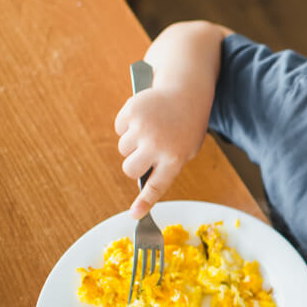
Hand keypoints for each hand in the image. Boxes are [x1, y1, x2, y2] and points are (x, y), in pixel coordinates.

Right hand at [114, 85, 207, 217]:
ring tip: (150, 130)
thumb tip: (141, 181)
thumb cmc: (187, 126)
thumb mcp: (186, 148)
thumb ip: (166, 165)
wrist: (187, 92)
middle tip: (144, 154)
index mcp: (175, 157)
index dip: (145, 202)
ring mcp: (143, 128)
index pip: (157, 186)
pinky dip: (127, 125)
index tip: (135, 215)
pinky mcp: (131, 112)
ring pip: (123, 149)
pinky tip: (144, 117)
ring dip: (132, 143)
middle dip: (133, 165)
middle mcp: (158, 145)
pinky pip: (119, 129)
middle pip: (130, 169)